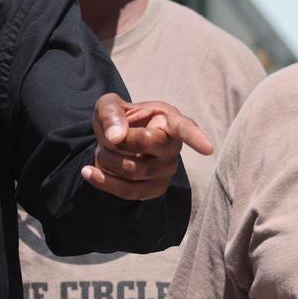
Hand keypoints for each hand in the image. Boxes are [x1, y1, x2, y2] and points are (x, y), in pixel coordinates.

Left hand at [82, 93, 213, 200]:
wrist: (110, 140)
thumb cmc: (116, 118)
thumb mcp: (107, 106)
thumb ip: (111, 114)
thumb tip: (117, 136)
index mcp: (167, 119)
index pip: (184, 128)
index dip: (195, 138)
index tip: (207, 149)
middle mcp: (172, 145)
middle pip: (150, 146)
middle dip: (119, 142)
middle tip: (107, 139)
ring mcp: (166, 169)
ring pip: (136, 171)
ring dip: (109, 161)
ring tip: (101, 152)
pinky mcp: (154, 188)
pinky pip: (130, 192)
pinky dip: (105, 182)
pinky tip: (89, 172)